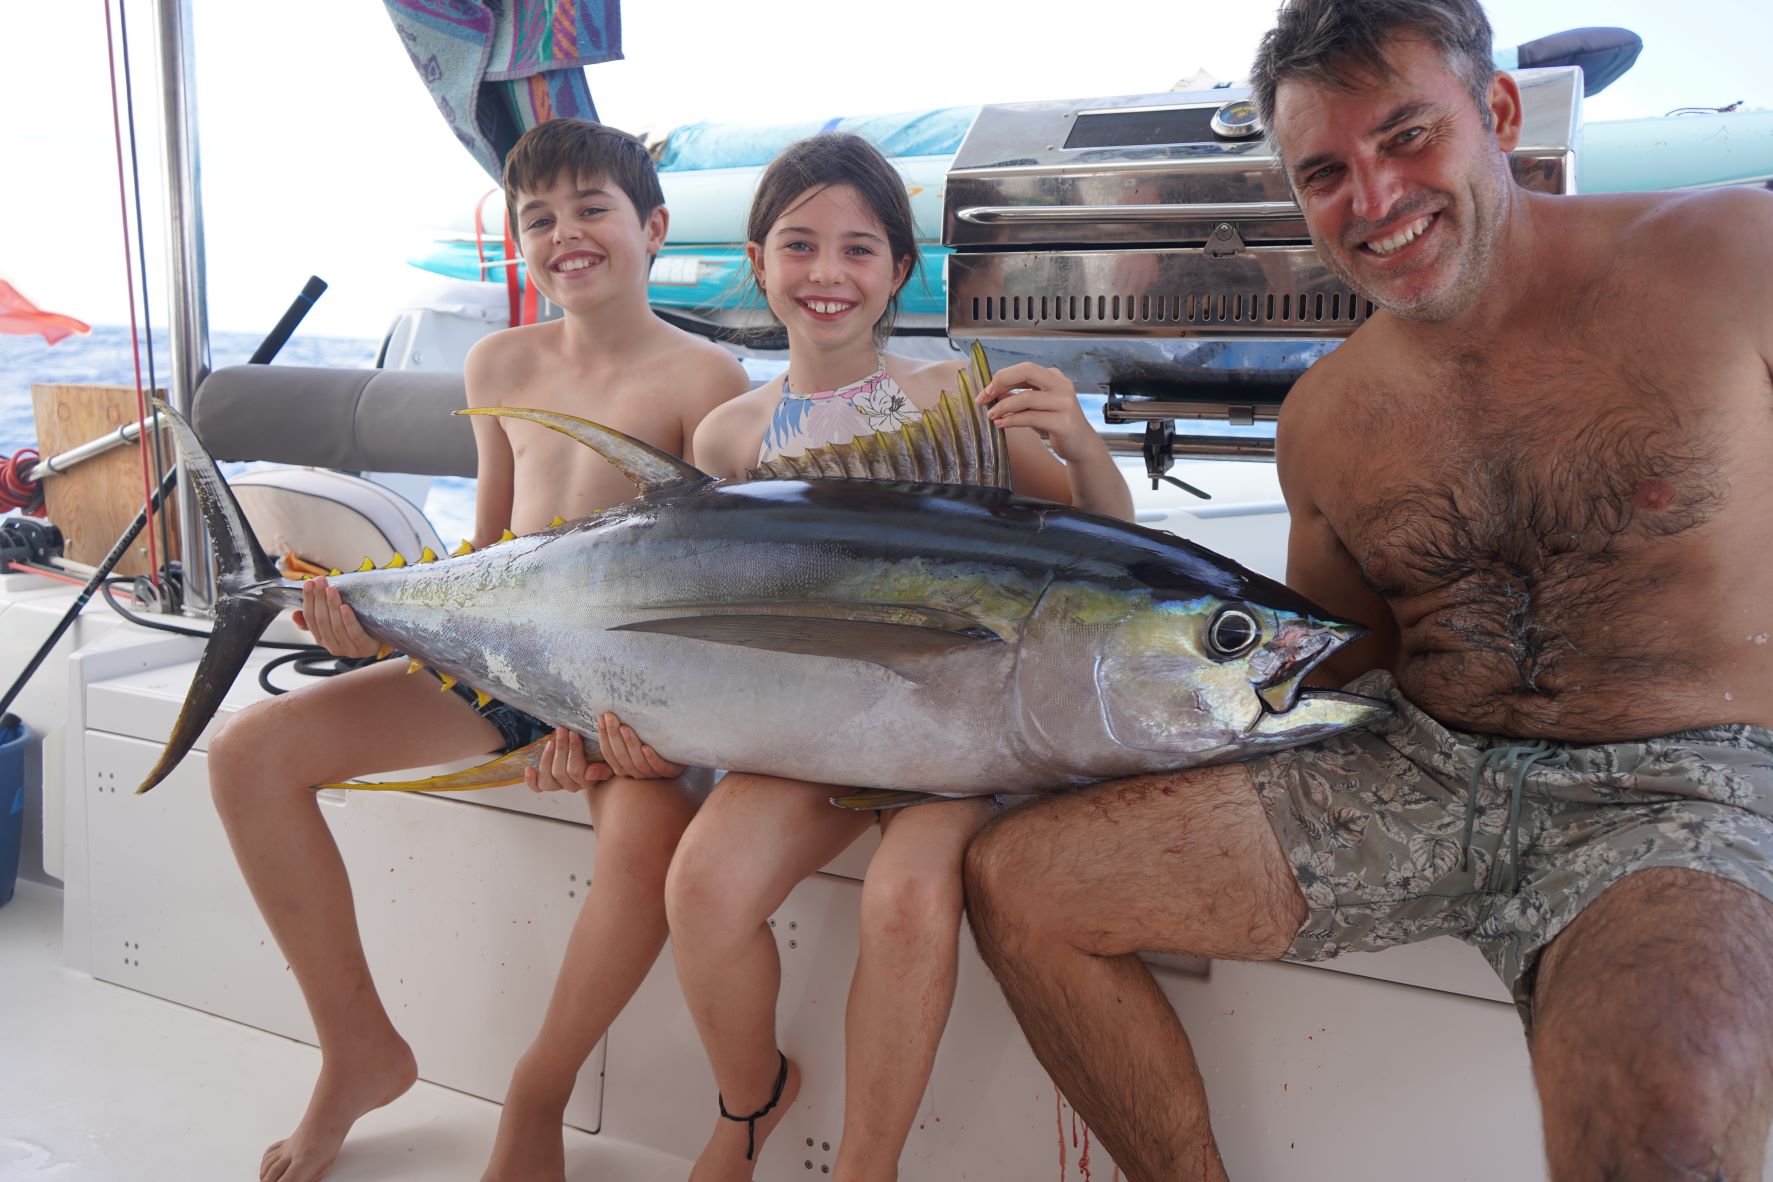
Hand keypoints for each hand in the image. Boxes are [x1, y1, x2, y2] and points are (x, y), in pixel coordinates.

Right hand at [293, 576, 381, 658]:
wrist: (383, 639)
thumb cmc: (357, 627)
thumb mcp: (335, 623)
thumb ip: (316, 619)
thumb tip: (294, 615)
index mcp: (322, 640)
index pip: (310, 619)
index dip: (308, 600)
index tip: (309, 583)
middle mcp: (333, 647)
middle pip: (322, 621)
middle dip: (319, 598)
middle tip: (320, 581)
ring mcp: (349, 649)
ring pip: (336, 626)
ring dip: (332, 605)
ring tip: (331, 589)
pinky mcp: (365, 648)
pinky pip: (354, 633)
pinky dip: (348, 619)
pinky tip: (345, 606)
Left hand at [525, 726, 614, 793]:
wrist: (592, 761)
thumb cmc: (599, 755)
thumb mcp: (606, 758)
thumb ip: (602, 766)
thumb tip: (590, 772)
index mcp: (589, 781)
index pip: (578, 771)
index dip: (574, 751)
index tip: (574, 733)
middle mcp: (574, 786)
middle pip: (561, 773)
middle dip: (561, 749)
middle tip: (562, 731)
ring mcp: (559, 785)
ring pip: (548, 779)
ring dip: (547, 759)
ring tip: (550, 742)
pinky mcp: (547, 783)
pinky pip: (537, 787)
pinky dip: (531, 779)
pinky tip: (529, 768)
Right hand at [594, 712, 684, 779]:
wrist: (682, 749)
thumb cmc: (654, 741)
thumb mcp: (636, 736)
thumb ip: (621, 730)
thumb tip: (603, 713)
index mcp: (624, 765)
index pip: (609, 753)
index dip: (604, 736)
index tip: (601, 717)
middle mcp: (636, 772)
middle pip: (621, 757)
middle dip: (613, 736)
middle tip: (610, 717)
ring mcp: (653, 774)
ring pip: (638, 762)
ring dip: (630, 744)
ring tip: (625, 728)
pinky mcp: (670, 772)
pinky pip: (660, 768)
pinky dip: (652, 758)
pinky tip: (646, 747)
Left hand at [975, 363, 1097, 462]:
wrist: (1081, 445)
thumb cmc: (1055, 423)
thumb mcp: (1036, 406)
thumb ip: (1019, 395)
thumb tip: (991, 392)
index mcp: (1055, 377)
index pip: (1025, 368)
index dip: (1002, 377)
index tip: (985, 391)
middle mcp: (1062, 386)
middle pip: (1028, 371)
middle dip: (1002, 381)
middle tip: (985, 397)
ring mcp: (1065, 403)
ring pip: (1026, 397)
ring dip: (1003, 406)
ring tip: (992, 415)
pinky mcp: (1064, 423)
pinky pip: (1031, 417)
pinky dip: (1012, 420)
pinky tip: (1001, 424)